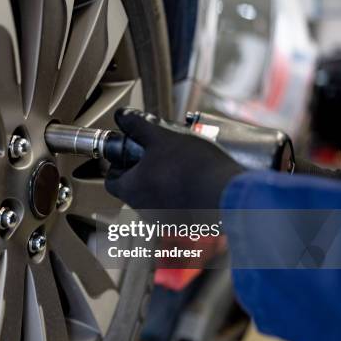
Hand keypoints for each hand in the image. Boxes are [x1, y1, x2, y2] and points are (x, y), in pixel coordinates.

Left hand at [105, 109, 243, 208]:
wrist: (229, 193)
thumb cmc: (193, 166)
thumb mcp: (161, 136)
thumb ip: (137, 125)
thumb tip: (122, 116)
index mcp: (131, 190)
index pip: (111, 180)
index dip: (118, 164)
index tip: (129, 153)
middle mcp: (144, 210)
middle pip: (133, 189)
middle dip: (142, 171)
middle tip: (158, 154)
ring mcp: (164, 220)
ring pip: (155, 199)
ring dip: (162, 183)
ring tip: (180, 165)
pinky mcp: (185, 224)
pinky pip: (175, 208)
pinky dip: (180, 196)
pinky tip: (194, 181)